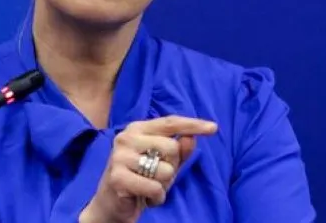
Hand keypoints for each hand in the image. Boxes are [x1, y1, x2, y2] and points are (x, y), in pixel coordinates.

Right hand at [79, 115, 217, 222]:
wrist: (111, 203)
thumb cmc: (141, 179)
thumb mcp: (164, 164)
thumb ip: (180, 151)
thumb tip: (191, 138)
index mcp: (138, 128)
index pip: (170, 122)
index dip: (193, 124)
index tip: (214, 128)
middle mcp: (127, 137)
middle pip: (172, 147)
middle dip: (173, 166)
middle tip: (157, 175)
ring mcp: (120, 156)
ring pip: (165, 170)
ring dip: (164, 185)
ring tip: (149, 186)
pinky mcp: (117, 177)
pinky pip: (155, 187)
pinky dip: (156, 197)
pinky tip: (144, 196)